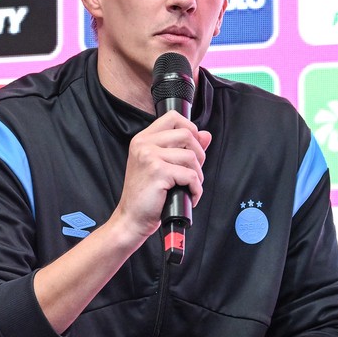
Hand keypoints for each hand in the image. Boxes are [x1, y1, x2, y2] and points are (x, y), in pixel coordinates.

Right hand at [114, 111, 211, 243]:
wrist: (131, 218)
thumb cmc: (146, 195)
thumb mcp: (162, 166)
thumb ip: (183, 148)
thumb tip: (206, 134)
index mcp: (143, 139)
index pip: (173, 118)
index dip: (190, 129)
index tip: (193, 147)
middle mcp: (144, 144)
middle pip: (187, 134)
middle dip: (199, 155)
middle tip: (193, 172)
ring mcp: (149, 156)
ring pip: (191, 156)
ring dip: (197, 175)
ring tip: (189, 186)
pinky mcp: (158, 171)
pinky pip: (190, 175)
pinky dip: (195, 189)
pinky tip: (189, 196)